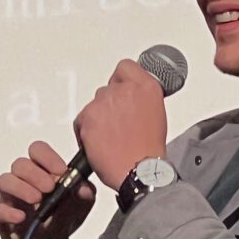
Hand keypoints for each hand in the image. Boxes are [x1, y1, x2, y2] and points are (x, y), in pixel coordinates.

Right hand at [0, 141, 95, 238]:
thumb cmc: (62, 217)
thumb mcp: (80, 206)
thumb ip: (84, 194)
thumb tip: (84, 188)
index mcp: (42, 171)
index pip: (38, 151)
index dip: (47, 157)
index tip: (61, 170)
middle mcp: (24, 180)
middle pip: (20, 164)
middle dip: (35, 173)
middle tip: (50, 187)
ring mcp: (11, 198)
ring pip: (5, 181)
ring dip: (20, 187)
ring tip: (36, 200)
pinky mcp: (3, 218)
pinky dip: (9, 212)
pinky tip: (22, 217)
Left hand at [74, 59, 167, 189]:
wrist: (139, 171)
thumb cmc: (148, 151)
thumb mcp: (156, 115)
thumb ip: (142, 99)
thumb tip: (133, 99)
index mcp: (147, 87)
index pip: (125, 67)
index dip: (121, 80)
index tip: (121, 88)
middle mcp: (125, 90)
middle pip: (107, 89)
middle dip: (109, 105)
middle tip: (117, 124)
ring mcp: (105, 102)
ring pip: (94, 105)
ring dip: (98, 118)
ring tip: (109, 137)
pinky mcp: (89, 116)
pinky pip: (82, 119)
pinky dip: (86, 130)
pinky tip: (99, 143)